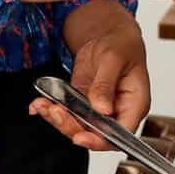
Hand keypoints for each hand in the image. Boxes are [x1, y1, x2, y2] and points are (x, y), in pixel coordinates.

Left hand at [29, 0, 149, 149]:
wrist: (109, 33)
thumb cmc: (121, 44)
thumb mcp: (114, 59)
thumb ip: (106, 84)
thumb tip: (102, 108)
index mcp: (134, 105)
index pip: (120, 134)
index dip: (100, 140)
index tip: (80, 137)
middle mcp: (117, 112)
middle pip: (95, 133)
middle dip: (72, 127)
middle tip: (55, 112)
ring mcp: (98, 109)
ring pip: (78, 125)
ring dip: (58, 119)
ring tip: (42, 105)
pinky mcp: (82, 102)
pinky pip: (68, 112)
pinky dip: (52, 109)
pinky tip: (40, 103)